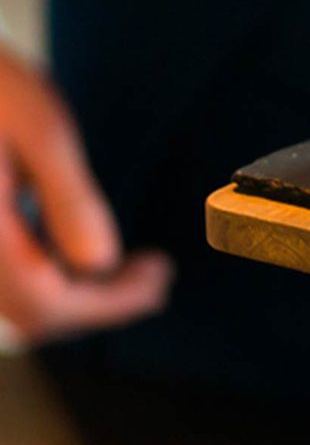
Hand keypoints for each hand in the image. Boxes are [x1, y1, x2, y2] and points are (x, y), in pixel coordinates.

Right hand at [0, 47, 171, 350]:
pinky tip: (83, 253)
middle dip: (101, 303)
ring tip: (133, 268)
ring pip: (19, 302)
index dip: (110, 304)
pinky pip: (8, 278)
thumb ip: (69, 200)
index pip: (45, 302)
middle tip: (157, 276)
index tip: (160, 279)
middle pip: (33, 313)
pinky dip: (51, 276)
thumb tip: (100, 262)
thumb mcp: (42, 131)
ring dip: (79, 294)